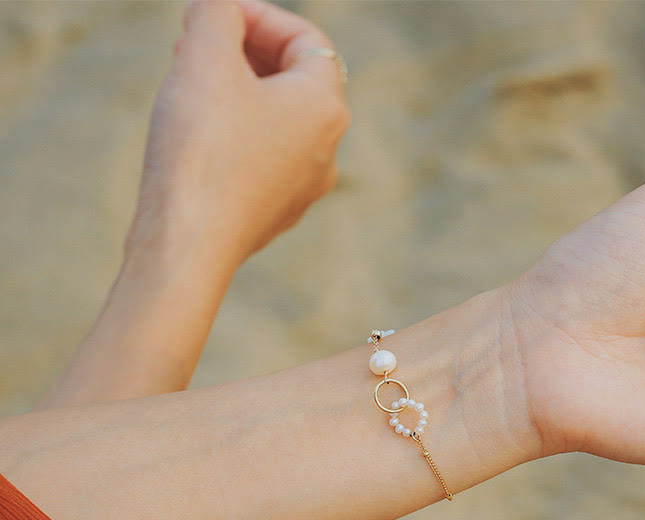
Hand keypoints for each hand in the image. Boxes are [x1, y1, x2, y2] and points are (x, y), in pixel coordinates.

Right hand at [125, 0, 348, 274]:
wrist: (189, 243)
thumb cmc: (203, 149)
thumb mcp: (205, 58)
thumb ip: (217, 14)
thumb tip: (222, 7)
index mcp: (326, 108)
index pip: (308, 40)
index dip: (260, 16)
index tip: (216, 14)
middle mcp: (327, 151)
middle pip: (296, 82)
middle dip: (248, 52)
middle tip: (198, 43)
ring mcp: (304, 188)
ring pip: (278, 123)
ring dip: (239, 93)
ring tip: (192, 82)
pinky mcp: (275, 214)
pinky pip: (263, 160)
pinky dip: (237, 135)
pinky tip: (199, 135)